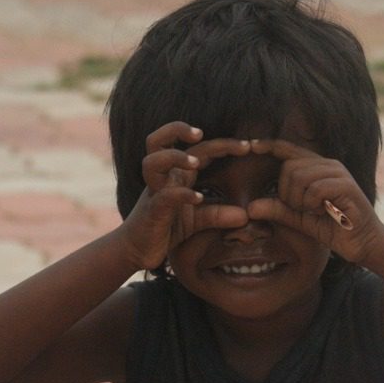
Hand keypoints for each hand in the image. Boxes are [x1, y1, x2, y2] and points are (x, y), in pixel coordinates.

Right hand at [119, 122, 250, 269]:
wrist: (135, 252)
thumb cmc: (165, 230)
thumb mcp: (196, 221)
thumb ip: (218, 214)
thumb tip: (245, 215)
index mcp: (175, 175)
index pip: (196, 149)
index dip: (221, 143)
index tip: (248, 146)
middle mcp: (162, 178)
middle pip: (158, 140)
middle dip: (178, 130)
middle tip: (201, 132)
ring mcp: (154, 193)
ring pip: (153, 162)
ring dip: (174, 157)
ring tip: (196, 163)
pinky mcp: (152, 212)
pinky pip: (163, 197)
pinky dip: (180, 194)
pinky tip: (198, 198)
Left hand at [246, 139, 383, 263]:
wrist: (363, 243)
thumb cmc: (332, 229)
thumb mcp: (299, 219)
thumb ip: (278, 210)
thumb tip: (250, 208)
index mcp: (316, 167)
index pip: (289, 150)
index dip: (269, 146)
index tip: (251, 146)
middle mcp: (327, 164)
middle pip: (289, 167)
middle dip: (287, 193)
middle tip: (302, 210)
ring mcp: (338, 172)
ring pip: (300, 176)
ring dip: (300, 201)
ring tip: (314, 211)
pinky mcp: (346, 184)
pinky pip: (314, 189)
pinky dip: (312, 204)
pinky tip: (324, 212)